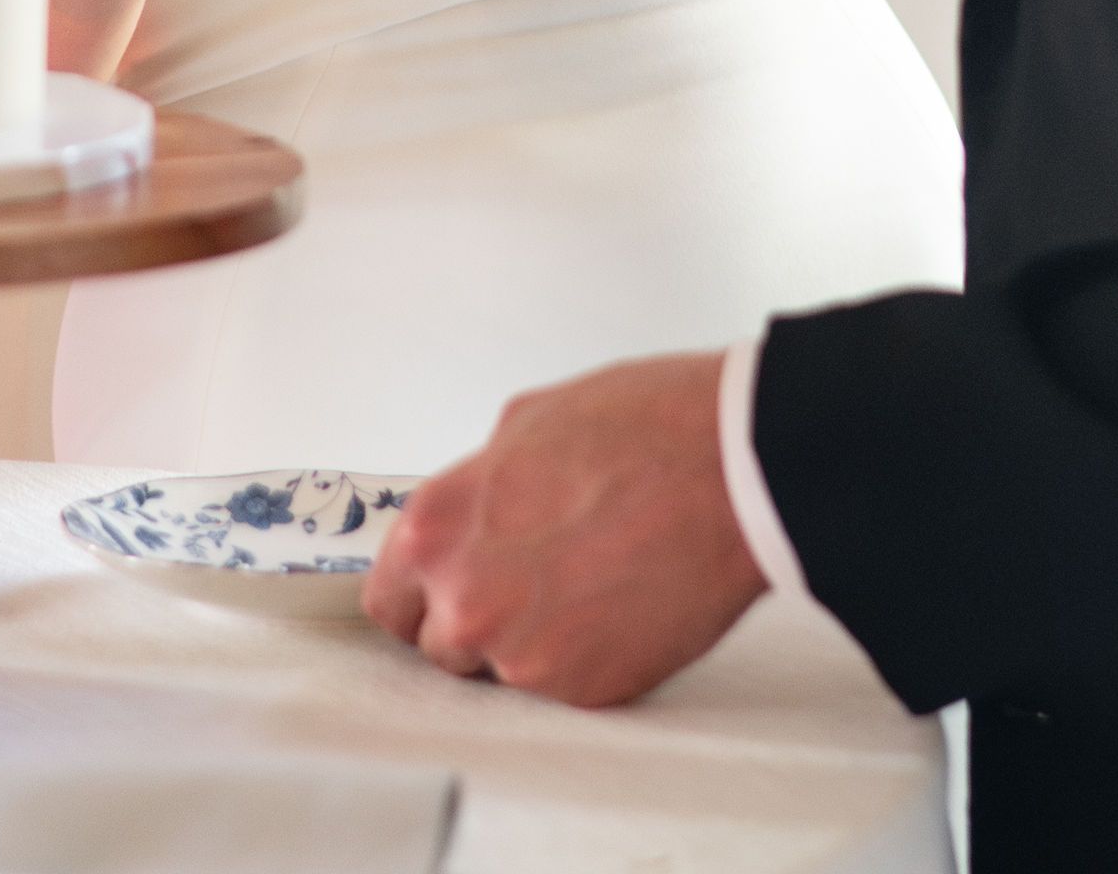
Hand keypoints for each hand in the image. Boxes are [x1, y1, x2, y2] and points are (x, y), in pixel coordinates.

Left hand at [363, 353, 765, 706]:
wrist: (731, 471)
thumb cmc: (640, 429)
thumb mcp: (524, 424)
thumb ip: (478, 487)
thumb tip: (474, 517)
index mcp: (436, 527)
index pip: (387, 600)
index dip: (418, 594)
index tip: (441, 590)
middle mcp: (466, 602)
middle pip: (439, 647)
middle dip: (473, 620)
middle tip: (530, 582)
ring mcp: (524, 657)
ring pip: (502, 673)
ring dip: (529, 643)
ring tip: (586, 585)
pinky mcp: (585, 692)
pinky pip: (562, 687)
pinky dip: (585, 657)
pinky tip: (619, 603)